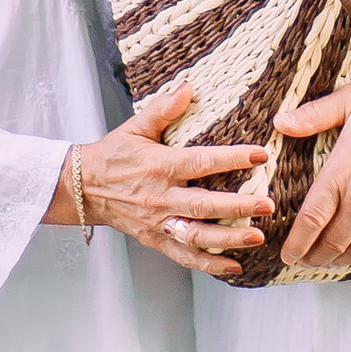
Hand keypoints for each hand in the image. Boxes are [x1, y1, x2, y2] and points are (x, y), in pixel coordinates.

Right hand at [56, 83, 272, 279]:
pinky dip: (209, 264)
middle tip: (267, 205)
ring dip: (229, 238)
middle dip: (238, 206)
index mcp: (159, 166)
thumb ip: (163, 109)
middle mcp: (160, 197)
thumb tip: (188, 86)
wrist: (83, 187)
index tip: (260, 154)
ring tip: (257, 236)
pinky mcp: (155, 240)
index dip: (232, 158)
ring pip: (197, 235)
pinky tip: (235, 265)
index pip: (201, 162)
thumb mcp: (135, 127)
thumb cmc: (114, 155)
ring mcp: (158, 222)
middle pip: (204, 204)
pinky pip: (184, 256)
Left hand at [274, 78, 350, 273]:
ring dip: (340, 261)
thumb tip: (279, 123)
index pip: (311, 221)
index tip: (287, 256)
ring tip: (329, 260)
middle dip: (314, 257)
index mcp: (342, 172)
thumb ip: (312, 115)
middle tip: (305, 261)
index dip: (296, 245)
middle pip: (331, 243)